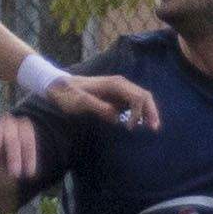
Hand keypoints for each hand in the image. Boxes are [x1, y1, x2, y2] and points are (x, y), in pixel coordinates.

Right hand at [0, 114, 48, 184]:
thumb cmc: (5, 160)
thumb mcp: (16, 162)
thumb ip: (21, 164)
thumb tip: (31, 174)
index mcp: (21, 128)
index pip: (28, 137)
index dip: (30, 155)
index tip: (29, 174)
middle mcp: (7, 124)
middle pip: (12, 136)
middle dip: (14, 156)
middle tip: (15, 174)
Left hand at [42, 71, 159, 130]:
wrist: (59, 86)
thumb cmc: (68, 94)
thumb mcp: (79, 102)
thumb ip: (98, 107)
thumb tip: (116, 117)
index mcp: (115, 84)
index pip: (138, 97)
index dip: (140, 113)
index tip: (130, 128)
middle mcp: (120, 84)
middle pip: (144, 96)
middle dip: (151, 112)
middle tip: (154, 129)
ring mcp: (119, 89)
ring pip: (141, 98)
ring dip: (148, 112)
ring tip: (151, 127)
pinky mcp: (115, 95)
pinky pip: (133, 102)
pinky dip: (140, 112)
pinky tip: (138, 123)